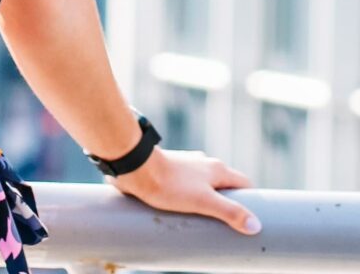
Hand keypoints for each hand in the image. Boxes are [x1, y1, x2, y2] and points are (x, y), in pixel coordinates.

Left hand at [108, 147, 261, 234]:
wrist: (135, 167)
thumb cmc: (169, 183)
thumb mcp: (204, 201)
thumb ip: (230, 212)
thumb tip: (255, 226)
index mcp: (216, 168)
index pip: (243, 183)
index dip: (251, 199)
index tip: (253, 218)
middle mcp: (203, 164)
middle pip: (224, 185)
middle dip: (228, 203)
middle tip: (230, 226)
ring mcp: (185, 167)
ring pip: (204, 186)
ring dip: (207, 202)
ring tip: (207, 223)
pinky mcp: (169, 172)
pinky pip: (186, 187)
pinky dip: (190, 199)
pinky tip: (184, 212)